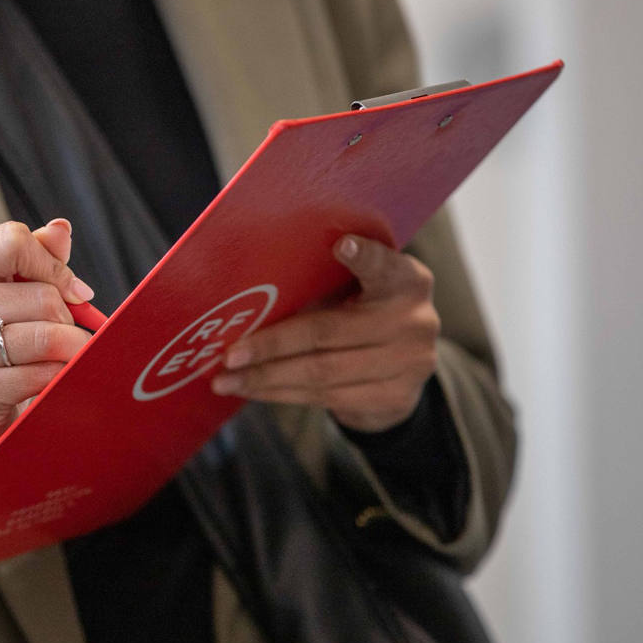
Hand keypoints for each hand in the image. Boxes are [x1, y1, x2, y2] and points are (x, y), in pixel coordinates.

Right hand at [0, 220, 93, 488]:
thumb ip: (37, 261)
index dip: (52, 266)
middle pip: (39, 295)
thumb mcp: (10, 299)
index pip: (12, 242)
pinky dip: (56, 380)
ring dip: (70, 352)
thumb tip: (60, 229)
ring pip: (43, 337)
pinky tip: (50, 383)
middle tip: (69, 336)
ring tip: (68, 359)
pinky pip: (36, 377)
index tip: (70, 292)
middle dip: (67, 319)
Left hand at [212, 235, 439, 432]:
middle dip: (272, 345)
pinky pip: (325, 398)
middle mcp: (415, 320)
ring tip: (227, 380)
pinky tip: (253, 390)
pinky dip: (282, 394)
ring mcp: (410, 363)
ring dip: (267, 378)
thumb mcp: (354, 290)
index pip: (384, 265)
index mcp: (406, 280)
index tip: (341, 244)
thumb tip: (248, 297)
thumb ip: (321, 283)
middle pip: (329, 332)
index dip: (364, 257)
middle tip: (230, 355)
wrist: (403, 368)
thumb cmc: (360, 312)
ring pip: (322, 373)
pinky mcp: (396, 398)